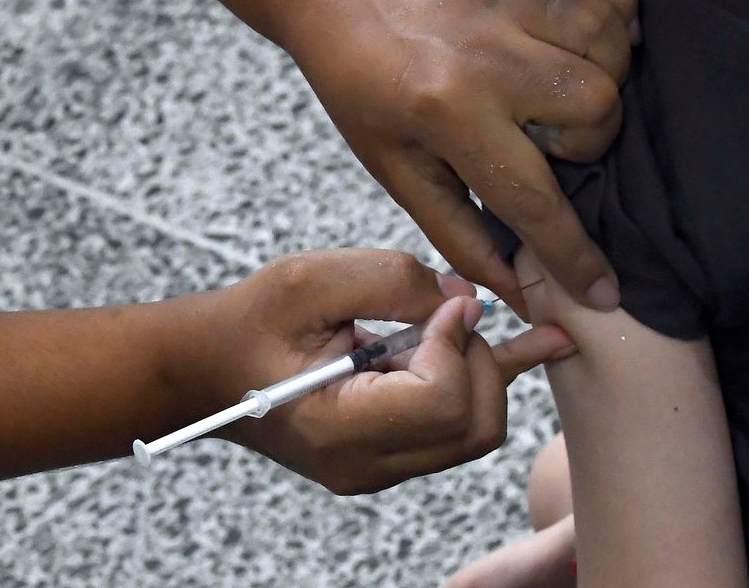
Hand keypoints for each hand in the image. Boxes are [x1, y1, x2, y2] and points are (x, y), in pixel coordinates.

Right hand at [188, 249, 575, 494]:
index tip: (439, 302)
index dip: (457, 344)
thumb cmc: (250, 322)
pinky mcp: (390, 453)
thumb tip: (468, 302)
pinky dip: (486, 379)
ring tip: (455, 321)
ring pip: (476, 430)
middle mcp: (365, 464)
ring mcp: (379, 467)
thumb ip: (393, 282)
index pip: (442, 401)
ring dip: (477, 368)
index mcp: (338, 429)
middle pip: (475, 424)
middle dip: (478, 358)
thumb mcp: (310, 280)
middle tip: (443, 311)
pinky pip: (457, 426)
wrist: (208, 368)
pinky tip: (540, 344)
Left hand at [281, 0, 637, 315]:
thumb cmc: (364, 93)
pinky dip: (615, 5)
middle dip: (587, 140)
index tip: (604, 294)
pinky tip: (589, 36)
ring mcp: (513, 10)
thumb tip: (519, 294)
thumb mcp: (397, 173)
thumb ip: (460, 235)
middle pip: (596, 107)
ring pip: (609, 46)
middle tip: (542, 141)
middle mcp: (491, 59)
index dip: (573, 255)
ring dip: (603, 76)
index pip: (532, 199)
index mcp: (450, 114)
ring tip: (561, 94)